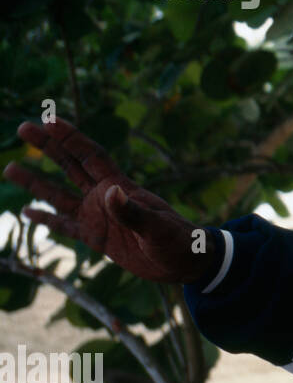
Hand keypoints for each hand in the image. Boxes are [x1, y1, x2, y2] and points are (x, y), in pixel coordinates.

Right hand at [3, 118, 213, 283]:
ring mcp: (98, 216)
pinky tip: (26, 211)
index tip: (49, 119)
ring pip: (59, 194)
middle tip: (24, 128)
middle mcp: (105, 196)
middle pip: (70, 166)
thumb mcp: (157, 228)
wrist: (186, 262)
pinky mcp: (96, 237)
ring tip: (10, 167)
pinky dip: (45, 218)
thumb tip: (110, 193)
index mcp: (121, 187)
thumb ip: (133, 212)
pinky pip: (64, 225)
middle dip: (48, 147)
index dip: (71, 137)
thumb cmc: (178, 241)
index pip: (90, 156)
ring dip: (36, 182)